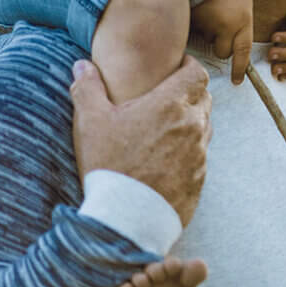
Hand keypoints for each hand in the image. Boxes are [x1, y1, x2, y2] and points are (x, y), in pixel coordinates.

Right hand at [70, 56, 210, 225]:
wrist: (124, 223)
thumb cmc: (109, 167)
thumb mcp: (91, 122)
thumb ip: (87, 88)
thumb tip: (82, 64)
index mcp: (171, 104)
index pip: (198, 74)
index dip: (189, 68)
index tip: (177, 69)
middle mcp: (192, 126)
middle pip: (203, 99)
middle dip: (190, 94)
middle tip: (169, 99)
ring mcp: (199, 155)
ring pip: (203, 129)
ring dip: (190, 124)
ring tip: (166, 131)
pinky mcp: (198, 181)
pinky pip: (200, 158)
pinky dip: (189, 154)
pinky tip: (167, 161)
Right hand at [190, 0, 253, 84]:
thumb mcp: (244, 4)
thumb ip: (241, 25)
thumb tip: (235, 46)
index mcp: (243, 20)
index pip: (243, 51)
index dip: (239, 68)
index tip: (237, 81)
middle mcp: (227, 25)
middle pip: (223, 51)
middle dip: (221, 45)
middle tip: (220, 26)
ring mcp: (208, 24)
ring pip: (208, 41)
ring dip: (209, 32)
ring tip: (211, 11)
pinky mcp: (192, 21)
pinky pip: (195, 32)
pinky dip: (197, 24)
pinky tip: (201, 9)